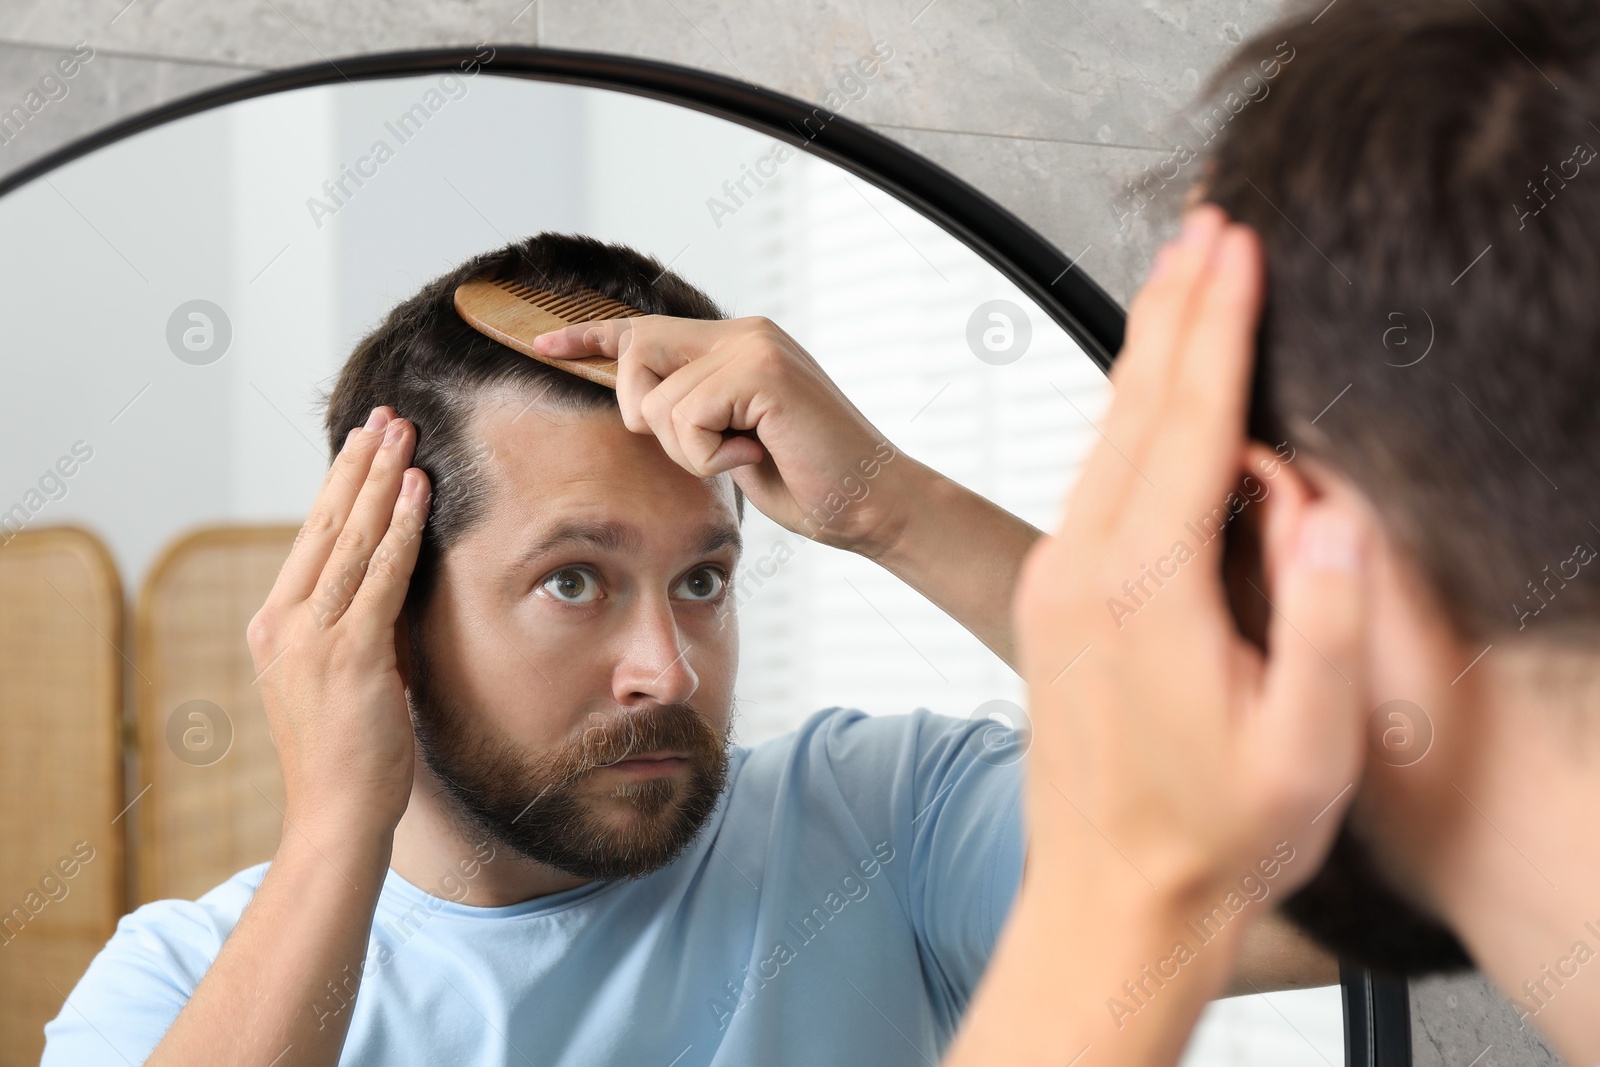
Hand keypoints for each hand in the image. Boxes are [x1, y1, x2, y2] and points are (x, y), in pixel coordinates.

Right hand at [245, 406, 431, 840]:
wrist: (336, 817)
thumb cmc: (348, 755)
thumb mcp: (343, 677)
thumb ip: (359, 626)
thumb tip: (395, 580)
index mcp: (274, 626)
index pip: (311, 538)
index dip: (341, 485)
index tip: (363, 443)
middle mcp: (284, 623)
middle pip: (326, 523)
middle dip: (359, 464)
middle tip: (385, 417)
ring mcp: (312, 637)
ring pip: (353, 538)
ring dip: (383, 479)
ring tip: (404, 434)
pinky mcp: (350, 654)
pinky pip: (382, 576)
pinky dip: (404, 528)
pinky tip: (420, 491)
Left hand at [532, 316, 905, 554]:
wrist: (870, 504)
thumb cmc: (808, 484)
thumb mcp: (732, 442)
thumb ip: (693, 412)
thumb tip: (638, 407)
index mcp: (735, 344)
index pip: (645, 330)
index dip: (589, 336)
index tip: (544, 342)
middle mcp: (741, 333)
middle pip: (635, 356)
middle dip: (646, 416)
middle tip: (709, 448)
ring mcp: (752, 346)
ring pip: (657, 401)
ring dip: (690, 450)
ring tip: (747, 454)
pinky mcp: (760, 370)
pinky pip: (686, 419)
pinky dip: (711, 457)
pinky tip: (757, 456)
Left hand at [1013, 204, 1370, 911]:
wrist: (1112, 899)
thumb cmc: (1210, 839)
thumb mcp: (1304, 749)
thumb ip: (1323, 624)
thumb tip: (1332, 508)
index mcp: (1147, 590)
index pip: (1189, 424)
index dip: (1220, 327)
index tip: (1237, 248)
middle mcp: (1085, 570)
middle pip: (1134, 407)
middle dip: (1175, 308)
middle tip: (1206, 227)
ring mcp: (1060, 583)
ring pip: (1105, 436)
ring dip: (1146, 353)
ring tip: (1179, 281)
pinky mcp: (1057, 602)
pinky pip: (1092, 479)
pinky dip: (1127, 417)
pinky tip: (1148, 398)